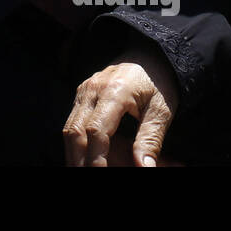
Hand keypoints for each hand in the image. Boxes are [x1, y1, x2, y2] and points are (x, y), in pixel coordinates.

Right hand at [63, 48, 178, 166]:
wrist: (151, 55)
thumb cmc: (160, 83)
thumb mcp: (161, 111)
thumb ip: (150, 140)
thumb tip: (144, 169)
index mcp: (115, 92)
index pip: (96, 131)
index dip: (96, 159)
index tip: (100, 174)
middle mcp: (93, 89)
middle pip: (75, 131)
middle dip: (78, 160)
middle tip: (83, 174)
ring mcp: (84, 89)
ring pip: (69, 127)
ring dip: (73, 153)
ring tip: (81, 169)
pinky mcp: (82, 93)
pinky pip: (72, 120)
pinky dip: (75, 142)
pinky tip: (83, 157)